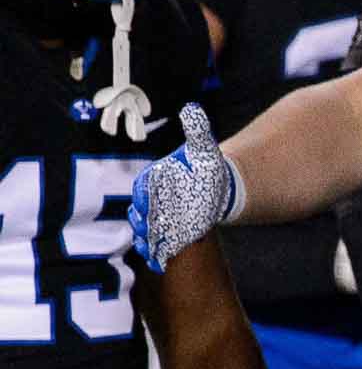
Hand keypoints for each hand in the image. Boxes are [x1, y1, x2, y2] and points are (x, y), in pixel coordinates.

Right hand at [130, 104, 240, 272]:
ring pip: (143, 233)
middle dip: (146, 224)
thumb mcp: (204, 150)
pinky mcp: (162, 235)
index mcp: (151, 180)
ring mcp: (153, 219)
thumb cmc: (205, 168)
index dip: (145, 201)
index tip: (153, 206)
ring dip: (148, 241)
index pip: (141, 192)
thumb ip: (197, 131)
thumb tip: (192, 108)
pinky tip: (161, 260)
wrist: (215, 190)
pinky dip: (154, 255)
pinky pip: (152, 247)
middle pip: (139, 216)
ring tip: (157, 246)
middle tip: (157, 228)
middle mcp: (148, 201)